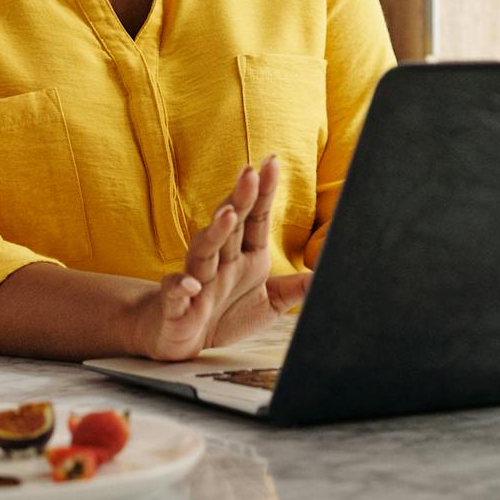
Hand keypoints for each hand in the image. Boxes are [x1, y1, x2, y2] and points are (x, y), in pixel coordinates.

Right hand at [133, 156, 311, 361]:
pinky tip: (191, 284)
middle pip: (230, 225)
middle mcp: (219, 261)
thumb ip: (292, 289)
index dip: (263, 192)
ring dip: (214, 232)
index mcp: (244, 256)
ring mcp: (197, 280)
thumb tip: (324, 275)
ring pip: (203, 250)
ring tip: (227, 214)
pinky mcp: (177, 305)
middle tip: (249, 172)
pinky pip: (176, 291)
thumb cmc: (223, 315)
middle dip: (239, 199)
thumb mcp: (267, 304)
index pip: (255, 218)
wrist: (179, 338)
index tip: (271, 161)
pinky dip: (181, 286)